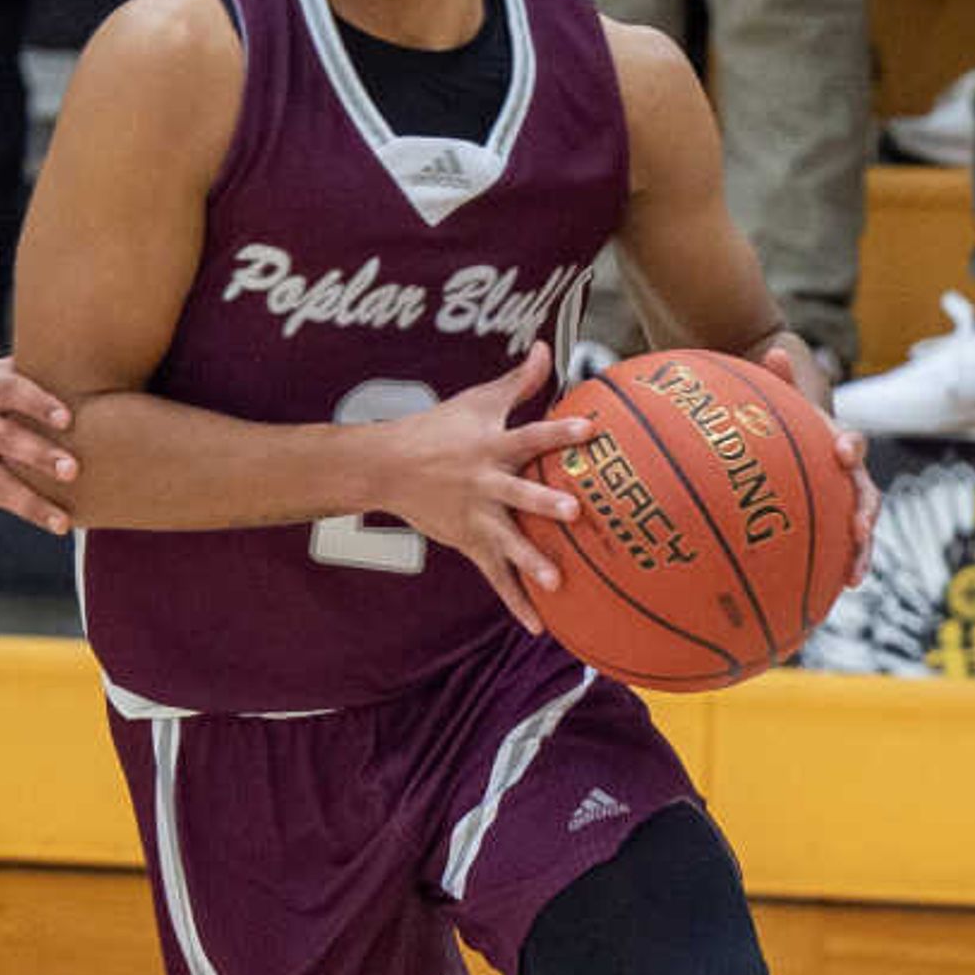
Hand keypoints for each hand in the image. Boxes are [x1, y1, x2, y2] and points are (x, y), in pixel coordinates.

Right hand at [0, 354, 78, 533]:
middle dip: (39, 456)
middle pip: (5, 439)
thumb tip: (99, 371)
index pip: (12, 392)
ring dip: (31, 503)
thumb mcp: (4, 370)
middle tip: (73, 469)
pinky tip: (56, 522)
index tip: (67, 419)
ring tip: (62, 522)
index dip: (38, 404)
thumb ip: (41, 373)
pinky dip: (27, 511)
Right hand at [371, 342, 594, 635]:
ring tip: (557, 582)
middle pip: (518, 494)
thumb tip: (543, 347)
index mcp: (490, 447)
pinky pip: (495, 577)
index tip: (588, 429)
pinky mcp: (469, 543)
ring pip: (505, 542)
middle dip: (544, 503)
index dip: (557, 432)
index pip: (529, 437)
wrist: (386, 467)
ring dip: (530, 561)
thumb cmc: (438, 429)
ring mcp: (475, 518)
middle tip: (574, 512)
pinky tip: (540, 627)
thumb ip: (516, 381)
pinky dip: (515, 602)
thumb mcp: (476, 401)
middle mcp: (484, 484)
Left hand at [756, 334, 879, 586]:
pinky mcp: (830, 529)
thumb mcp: (776, 400)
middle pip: (866, 496)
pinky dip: (835, 572)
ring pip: (858, 531)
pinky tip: (820, 601)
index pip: (851, 445)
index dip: (849, 448)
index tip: (840, 453)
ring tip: (853, 577)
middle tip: (860, 531)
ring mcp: (841, 505)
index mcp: (835, 445)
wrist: (787, 439)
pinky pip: (835, 552)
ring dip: (860, 553)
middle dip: (866, 516)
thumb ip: (776, 380)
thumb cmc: (779, 421)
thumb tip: (772, 350)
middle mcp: (846, 477)